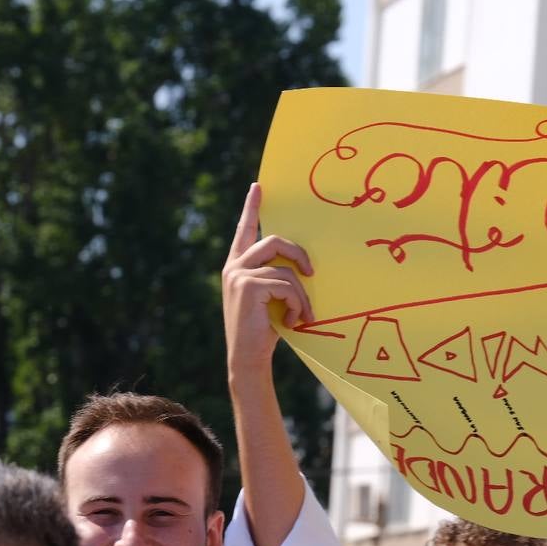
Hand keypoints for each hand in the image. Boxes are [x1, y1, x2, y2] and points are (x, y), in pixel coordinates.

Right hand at [221, 183, 313, 374]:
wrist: (248, 358)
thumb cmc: (263, 331)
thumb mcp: (269, 299)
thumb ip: (275, 277)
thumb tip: (302, 264)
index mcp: (237, 266)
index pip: (245, 230)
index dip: (252, 207)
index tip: (259, 187)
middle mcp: (234, 266)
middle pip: (274, 241)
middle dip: (298, 254)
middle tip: (312, 271)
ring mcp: (238, 274)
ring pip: (285, 270)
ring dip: (301, 295)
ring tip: (302, 315)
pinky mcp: (248, 286)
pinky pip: (286, 285)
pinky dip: (297, 304)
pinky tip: (293, 321)